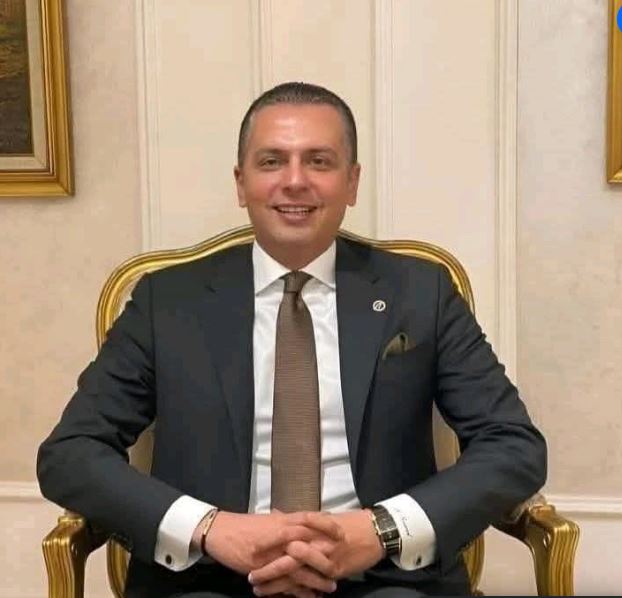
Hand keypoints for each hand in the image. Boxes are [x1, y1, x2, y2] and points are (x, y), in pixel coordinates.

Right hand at [200, 510, 343, 594]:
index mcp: (282, 520)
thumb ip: (282, 521)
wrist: (219, 532)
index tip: (342, 532)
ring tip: (332, 586)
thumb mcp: (265, 521)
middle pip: (310, 543)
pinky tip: (309, 596)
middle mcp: (279, 534)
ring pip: (301, 566)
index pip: (310, 518)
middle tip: (343, 565)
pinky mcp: (263, 568)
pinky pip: (284, 581)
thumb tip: (295, 519)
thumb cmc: (243, 525)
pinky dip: (298, 590)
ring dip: (317, 577)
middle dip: (328, 555)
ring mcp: (272, 552)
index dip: (327, 525)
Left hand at [249, 509, 384, 595]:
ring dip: (276, 584)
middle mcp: (315, 541)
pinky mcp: (334, 571)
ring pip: (295, 574)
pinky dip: (297, 592)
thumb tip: (277, 513)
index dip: (265, 544)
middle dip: (267, 569)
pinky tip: (285, 597)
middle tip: (250, 576)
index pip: (282, 535)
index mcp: (310, 525)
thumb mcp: (321, 516)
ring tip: (259, 589)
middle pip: (285, 557)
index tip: (247, 551)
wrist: (374, 531)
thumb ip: (298, 518)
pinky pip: (311, 584)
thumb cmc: (347, 522)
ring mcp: (324, 557)